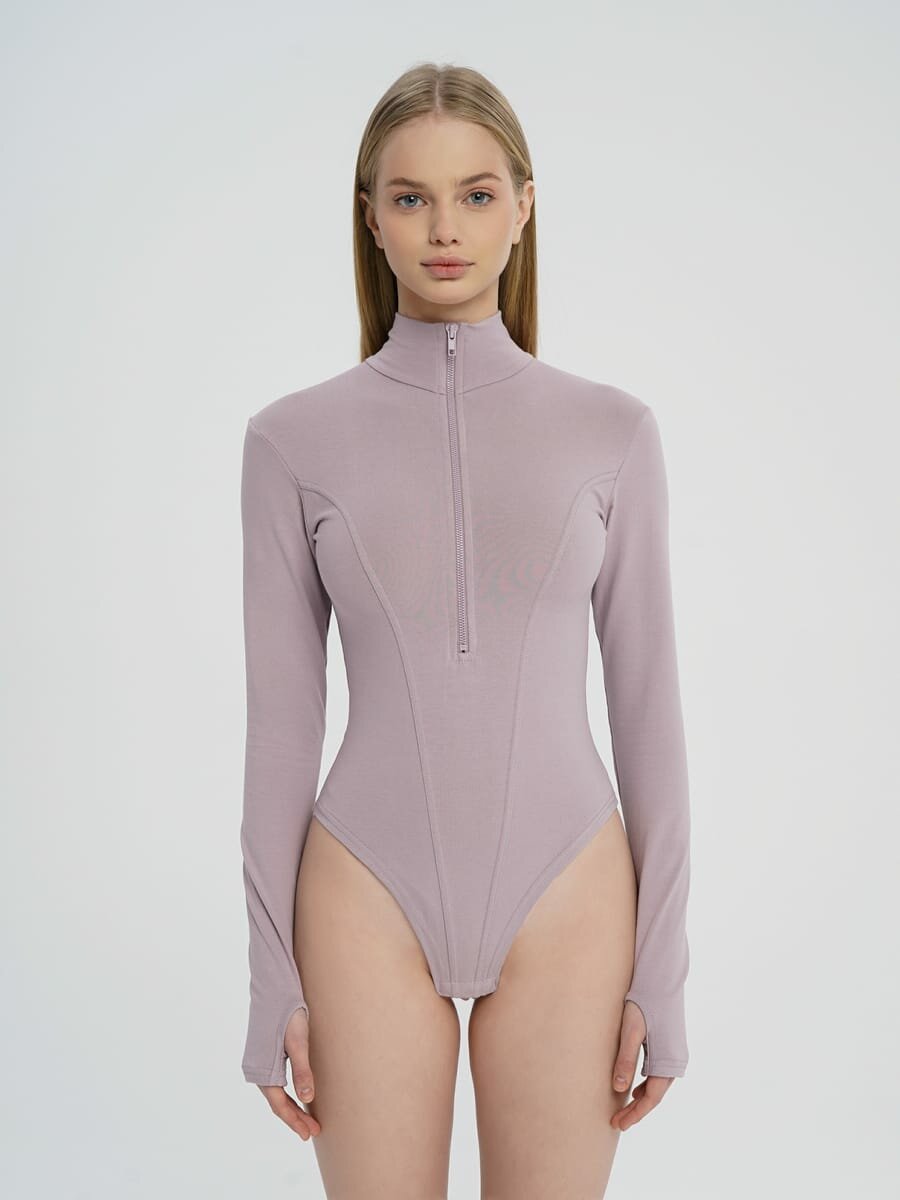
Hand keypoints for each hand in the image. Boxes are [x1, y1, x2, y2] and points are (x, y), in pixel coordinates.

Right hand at [258, 1007, 320, 1140]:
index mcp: (263, 1070)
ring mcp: (258, 1063)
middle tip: (313, 1131)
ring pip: (276, 1093)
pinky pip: (274, 1082)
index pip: (280, 1105)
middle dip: (294, 1118)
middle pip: (277, 1102)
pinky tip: (297, 1096)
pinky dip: (286, 1093)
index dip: (295, 1121)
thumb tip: (308, 1100)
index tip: (310, 1133)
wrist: (272, 987)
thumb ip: (302, 1071)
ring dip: (291, 1107)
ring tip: (307, 1119)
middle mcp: (257, 1070)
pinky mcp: (263, 1055)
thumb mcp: (298, 1041)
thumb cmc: (288, 1012)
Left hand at [609, 999, 674, 1130]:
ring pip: (658, 1085)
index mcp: (667, 1060)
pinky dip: (647, 1084)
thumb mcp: (631, 1030)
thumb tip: (619, 1089)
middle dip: (637, 1110)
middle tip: (617, 1122)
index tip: (618, 1124)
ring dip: (642, 1098)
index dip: (635, 1114)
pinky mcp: (671, 1046)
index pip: (651, 1098)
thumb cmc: (644, 1002)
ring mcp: (675, 1053)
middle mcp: (675, 1061)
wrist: (662, 979)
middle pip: (656, 1095)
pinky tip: (635, 1087)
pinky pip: (659, 1073)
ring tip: (624, 1108)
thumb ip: (625, 1059)